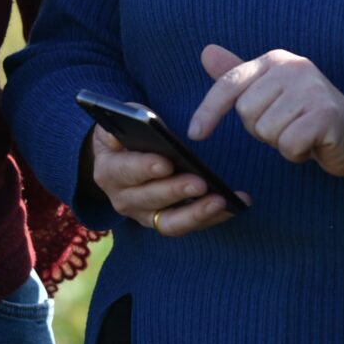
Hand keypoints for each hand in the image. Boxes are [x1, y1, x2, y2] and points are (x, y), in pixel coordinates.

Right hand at [90, 126, 236, 236]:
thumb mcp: (120, 121)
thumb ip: (128, 118)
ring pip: (169, 222)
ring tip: (221, 200)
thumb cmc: (126, 136)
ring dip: (196, 213)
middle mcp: (123, 198)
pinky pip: (188, 225)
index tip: (166, 163)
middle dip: (176, 191)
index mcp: (109, 171)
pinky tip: (234, 206)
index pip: (124, 171)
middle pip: (150, 199)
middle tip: (200, 182)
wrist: (122, 160)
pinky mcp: (165, 222)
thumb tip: (142, 120)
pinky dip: (212, 218)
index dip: (144, 167)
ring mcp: (144, 215)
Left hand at [190, 45, 343, 177]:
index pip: (230, 84)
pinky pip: (288, 144)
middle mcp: (294, 66)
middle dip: (262, 130)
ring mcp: (312, 88)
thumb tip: (206, 51)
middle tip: (288, 126)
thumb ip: (239, 76)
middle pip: (246, 112)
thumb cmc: (308, 116)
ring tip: (302, 134)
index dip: (209, 110)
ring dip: (281, 143)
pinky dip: (297, 153)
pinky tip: (313, 145)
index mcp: (276, 60)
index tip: (195, 134)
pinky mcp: (326, 113)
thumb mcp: (270, 94)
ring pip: (267, 131)